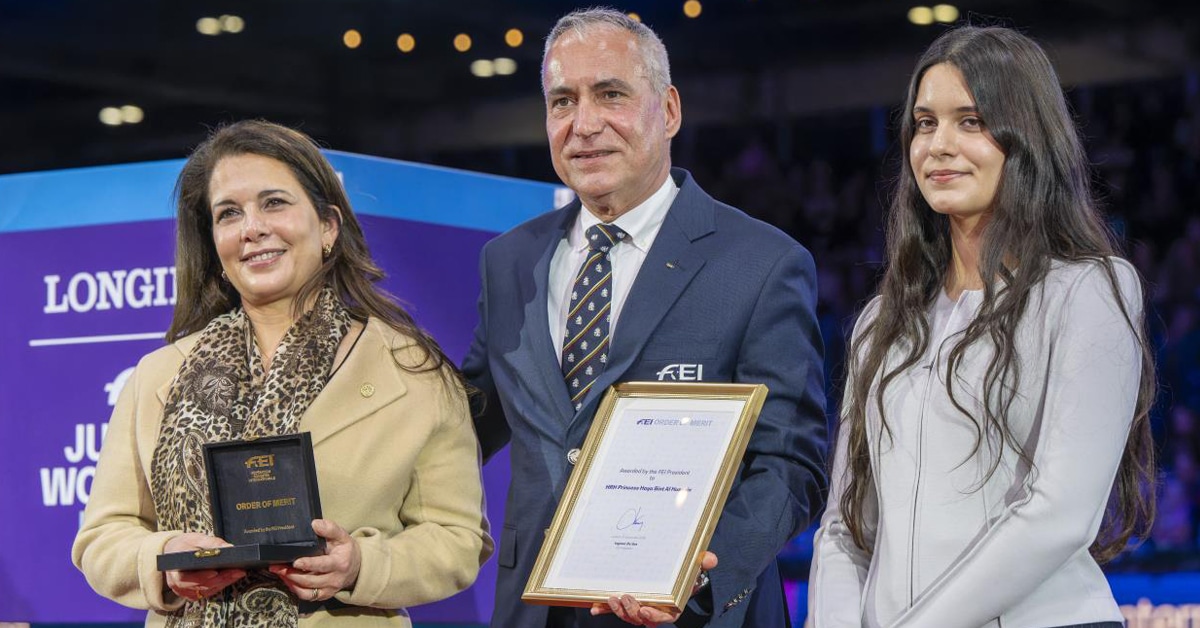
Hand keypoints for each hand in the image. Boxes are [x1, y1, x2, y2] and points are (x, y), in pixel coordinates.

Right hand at [163, 533, 244, 601]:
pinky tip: (230, 578)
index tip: (216, 572)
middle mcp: (176, 583)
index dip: (201, 577)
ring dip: (223, 583)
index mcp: (174, 568)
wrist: (174, 552)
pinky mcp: (190, 593)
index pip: (185, 578)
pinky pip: (206, 593)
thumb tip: (229, 548)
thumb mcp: (196, 538)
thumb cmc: (184, 544)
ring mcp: (183, 590)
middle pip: (200, 585)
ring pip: (205, 591)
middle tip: (237, 571)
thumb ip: (212, 543)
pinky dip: (218, 586)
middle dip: (220, 579)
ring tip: (238, 573)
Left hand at [268, 519, 360, 602]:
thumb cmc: (346, 549)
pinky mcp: (324, 595)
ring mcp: (330, 589)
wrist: (356, 566)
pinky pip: (308, 596)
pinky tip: (287, 580)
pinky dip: (295, 590)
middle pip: (311, 580)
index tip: (295, 562)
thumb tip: (315, 523)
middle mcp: (335, 579)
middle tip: (277, 567)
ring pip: (307, 591)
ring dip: (291, 583)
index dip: (308, 565)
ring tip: (279, 573)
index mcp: (340, 563)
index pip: (322, 565)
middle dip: (292, 574)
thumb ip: (330, 529)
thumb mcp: (342, 536)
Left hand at [590, 551, 717, 626]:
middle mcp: (654, 609)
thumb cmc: (683, 571)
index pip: (665, 617)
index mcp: (671, 606)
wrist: (670, 567)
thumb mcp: (694, 566)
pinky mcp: (625, 601)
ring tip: (612, 598)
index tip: (646, 611)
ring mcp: (638, 606)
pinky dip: (604, 609)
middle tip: (626, 598)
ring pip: (627, 615)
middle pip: (642, 618)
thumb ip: (702, 563)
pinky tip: (595, 608)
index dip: (654, 617)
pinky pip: (614, 608)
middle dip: (632, 612)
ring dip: (618, 610)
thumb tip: (711, 559)